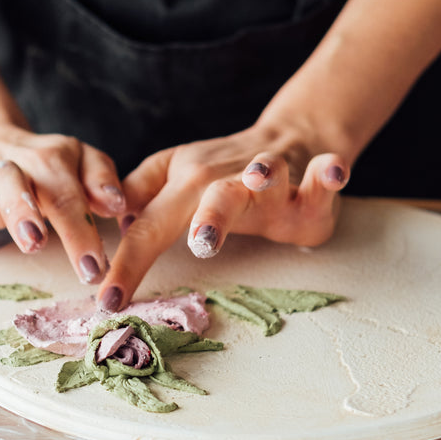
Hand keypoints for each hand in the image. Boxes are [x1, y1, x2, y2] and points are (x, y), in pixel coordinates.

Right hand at [0, 123, 127, 283]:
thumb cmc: (38, 171)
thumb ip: (98, 181)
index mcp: (49, 160)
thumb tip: (116, 204)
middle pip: (13, 178)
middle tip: (34, 241)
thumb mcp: (76, 167)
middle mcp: (7, 161)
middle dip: (22, 208)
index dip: (79, 229)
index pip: (67, 192)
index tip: (92, 268)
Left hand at [96, 125, 348, 310]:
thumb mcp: (170, 175)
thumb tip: (109, 221)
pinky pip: (323, 174)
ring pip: (268, 174)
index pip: (151, 227)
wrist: (288, 137)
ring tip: (259, 179)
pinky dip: (328, 172)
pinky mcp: (313, 185)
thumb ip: (139, 196)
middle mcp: (228, 180)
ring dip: (264, 175)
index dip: (128, 264)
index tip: (109, 303)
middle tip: (201, 244)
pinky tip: (332, 172)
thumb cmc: (220, 170)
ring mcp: (273, 180)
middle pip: (213, 196)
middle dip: (209, 217)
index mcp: (186, 185)